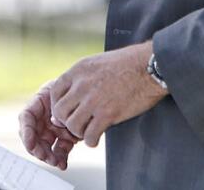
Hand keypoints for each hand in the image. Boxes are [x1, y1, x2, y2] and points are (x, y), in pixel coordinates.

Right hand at [18, 80, 80, 168]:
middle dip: (38, 150)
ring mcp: (52, 129)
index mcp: (38, 104)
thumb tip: (54, 122)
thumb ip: (58, 106)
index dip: (26, 133)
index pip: (26, 118)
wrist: (91, 91)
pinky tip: (62, 164)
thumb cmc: (75, 85)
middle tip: (45, 157)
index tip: (30, 144)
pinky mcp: (64, 138)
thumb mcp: (64, 90)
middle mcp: (43, 119)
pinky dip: (60, 159)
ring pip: (45, 147)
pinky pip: (59, 151)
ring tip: (56, 162)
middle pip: (33, 137)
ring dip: (48, 157)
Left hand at [49, 42, 166, 147]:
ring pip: (72, 125)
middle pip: (60, 111)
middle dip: (66, 121)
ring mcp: (93, 100)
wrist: (149, 67)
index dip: (57, 105)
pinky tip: (96, 138)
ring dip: (79, 132)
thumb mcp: (98, 62)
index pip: (54, 92)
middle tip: (76, 124)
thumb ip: (83, 76)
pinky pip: (90, 135)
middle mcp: (82, 85)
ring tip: (88, 131)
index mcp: (78, 70)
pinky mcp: (108, 114)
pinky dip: (91, 140)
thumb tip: (74, 93)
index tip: (65, 112)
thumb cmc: (128, 63)